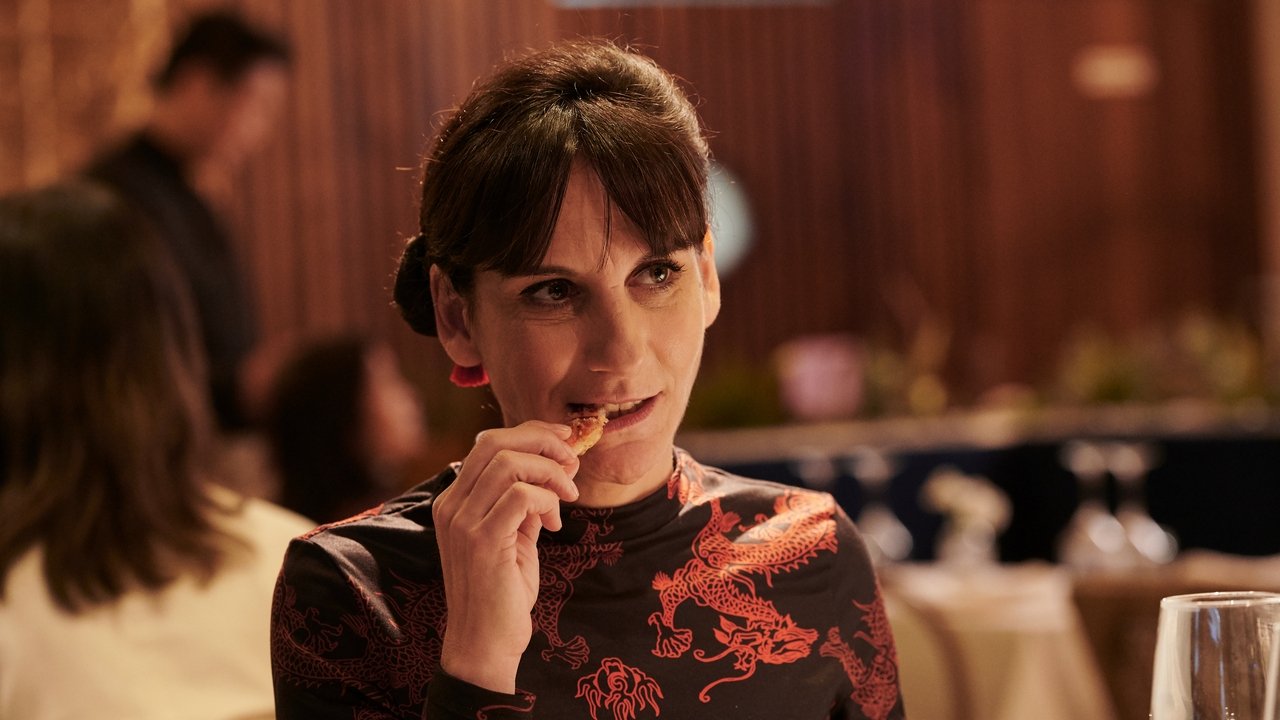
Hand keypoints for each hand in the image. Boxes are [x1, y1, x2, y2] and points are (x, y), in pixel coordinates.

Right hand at [434, 421, 579, 692]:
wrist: (484, 643)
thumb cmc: (501, 593)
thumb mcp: (512, 537)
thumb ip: (521, 504)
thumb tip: (550, 470)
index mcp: (454, 500)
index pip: (488, 443)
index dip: (530, 434)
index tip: (564, 442)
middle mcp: (451, 505)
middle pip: (495, 442)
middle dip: (543, 443)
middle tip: (572, 464)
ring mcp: (462, 522)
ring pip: (510, 463)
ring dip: (550, 472)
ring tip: (567, 496)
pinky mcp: (482, 540)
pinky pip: (521, 496)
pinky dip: (547, 500)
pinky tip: (553, 524)